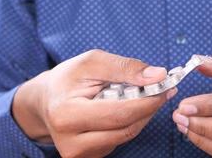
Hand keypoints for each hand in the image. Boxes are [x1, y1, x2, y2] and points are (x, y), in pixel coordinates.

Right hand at [13, 49, 176, 157]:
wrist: (46, 101)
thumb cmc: (67, 79)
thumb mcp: (92, 62)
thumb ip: (125, 68)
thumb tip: (158, 76)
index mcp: (67, 115)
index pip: (119, 113)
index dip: (147, 100)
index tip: (165, 86)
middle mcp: (71, 142)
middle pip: (126, 128)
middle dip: (149, 107)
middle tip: (162, 90)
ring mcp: (79, 154)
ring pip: (126, 136)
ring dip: (142, 115)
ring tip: (143, 95)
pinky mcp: (88, 157)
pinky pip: (119, 140)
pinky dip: (130, 123)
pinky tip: (127, 108)